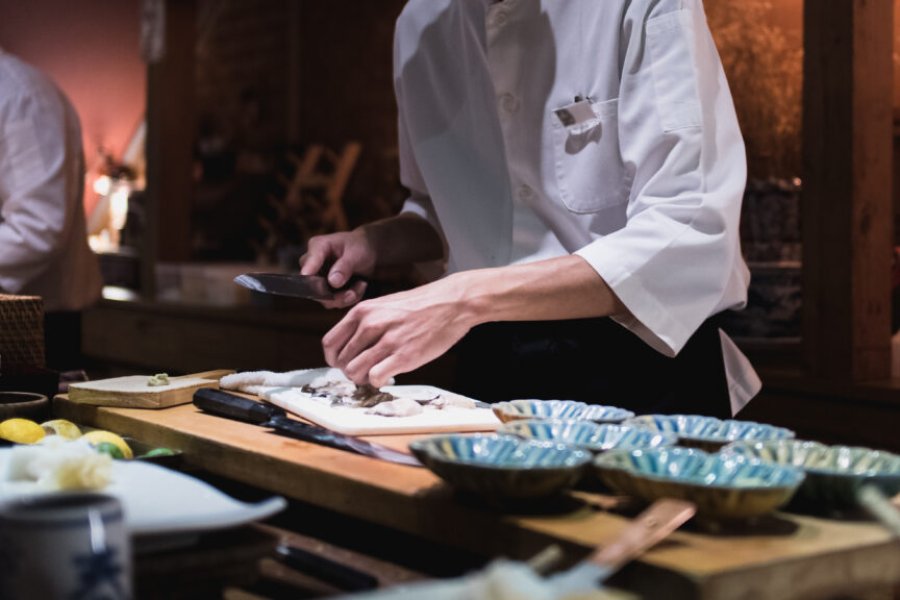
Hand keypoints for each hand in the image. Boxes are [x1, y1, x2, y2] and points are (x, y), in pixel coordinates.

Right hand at [299, 230, 374, 308]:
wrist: (369, 253)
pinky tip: (359, 287)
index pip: (308, 263)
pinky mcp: (325, 290)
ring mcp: (317, 278)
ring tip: (361, 285)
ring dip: (345, 297)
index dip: (310, 276)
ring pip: (324, 298)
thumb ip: (345, 266)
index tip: (314, 287)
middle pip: (313, 286)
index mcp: (317, 246)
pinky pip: (333, 302)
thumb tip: (333, 282)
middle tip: (354, 292)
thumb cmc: (360, 246)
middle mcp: (312, 264)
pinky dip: (348, 298)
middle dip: (335, 294)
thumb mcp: (356, 254)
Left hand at [322, 274, 476, 386]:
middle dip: (350, 371)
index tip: (342, 363)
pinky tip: (388, 375)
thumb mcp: (384, 305)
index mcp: (363, 311)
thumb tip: (352, 346)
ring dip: (362, 379)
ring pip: (355, 372)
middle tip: (364, 371)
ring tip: (375, 374)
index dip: (333, 358)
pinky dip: (378, 381)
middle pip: (342, 361)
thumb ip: (366, 323)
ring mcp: (387, 341)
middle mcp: (371, 325)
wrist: (451, 302)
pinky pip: (375, 377)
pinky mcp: (404, 356)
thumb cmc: (421, 305)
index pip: (330, 343)